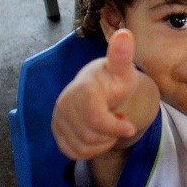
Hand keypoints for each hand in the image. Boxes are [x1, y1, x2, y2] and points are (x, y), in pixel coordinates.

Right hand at [52, 29, 140, 159]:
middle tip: (119, 119)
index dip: (113, 126)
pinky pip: (74, 153)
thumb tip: (124, 34)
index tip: (129, 127)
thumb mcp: (122, 70)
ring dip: (102, 142)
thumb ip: (122, 56)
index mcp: (82, 89)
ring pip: (82, 147)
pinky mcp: (56, 132)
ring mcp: (58, 118)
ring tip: (109, 124)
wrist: (98, 87)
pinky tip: (98, 133)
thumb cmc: (113, 79)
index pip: (94, 118)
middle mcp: (65, 103)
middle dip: (110, 133)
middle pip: (89, 136)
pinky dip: (91, 149)